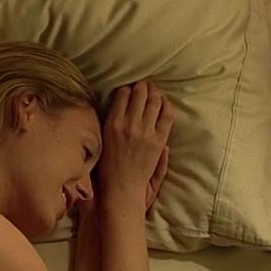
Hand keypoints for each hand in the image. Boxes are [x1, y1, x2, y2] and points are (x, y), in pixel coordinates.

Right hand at [97, 82, 174, 207]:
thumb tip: (122, 105)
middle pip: (140, 93)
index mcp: (113, 123)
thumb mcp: (102, 138)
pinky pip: (167, 115)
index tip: (129, 90)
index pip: (123, 94)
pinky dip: (167, 105)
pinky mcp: (159, 140)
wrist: (122, 186)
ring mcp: (146, 131)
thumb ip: (112, 120)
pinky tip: (165, 103)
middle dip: (143, 86)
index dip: (127, 89)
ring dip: (155, 92)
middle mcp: (129, 123)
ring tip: (154, 90)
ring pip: (154, 101)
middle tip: (144, 85)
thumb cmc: (108, 165)